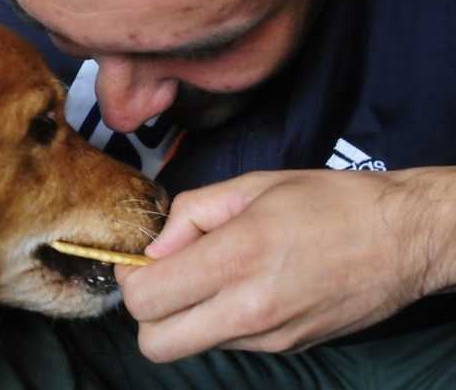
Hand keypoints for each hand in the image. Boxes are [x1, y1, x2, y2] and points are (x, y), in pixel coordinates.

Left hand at [115, 168, 455, 361]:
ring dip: (184, 316)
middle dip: (147, 312)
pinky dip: (217, 321)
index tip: (144, 259)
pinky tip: (243, 287)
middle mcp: (249, 309)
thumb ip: (192, 213)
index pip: (146, 297)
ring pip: (190, 345)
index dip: (131, 278)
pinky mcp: (285, 349)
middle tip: (166, 276)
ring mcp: (268, 337)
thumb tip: (155, 248)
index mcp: (238, 257)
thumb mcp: (254, 186)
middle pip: (155, 343)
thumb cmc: (330, 202)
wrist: (402, 239)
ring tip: (213, 275)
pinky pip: (226, 343)